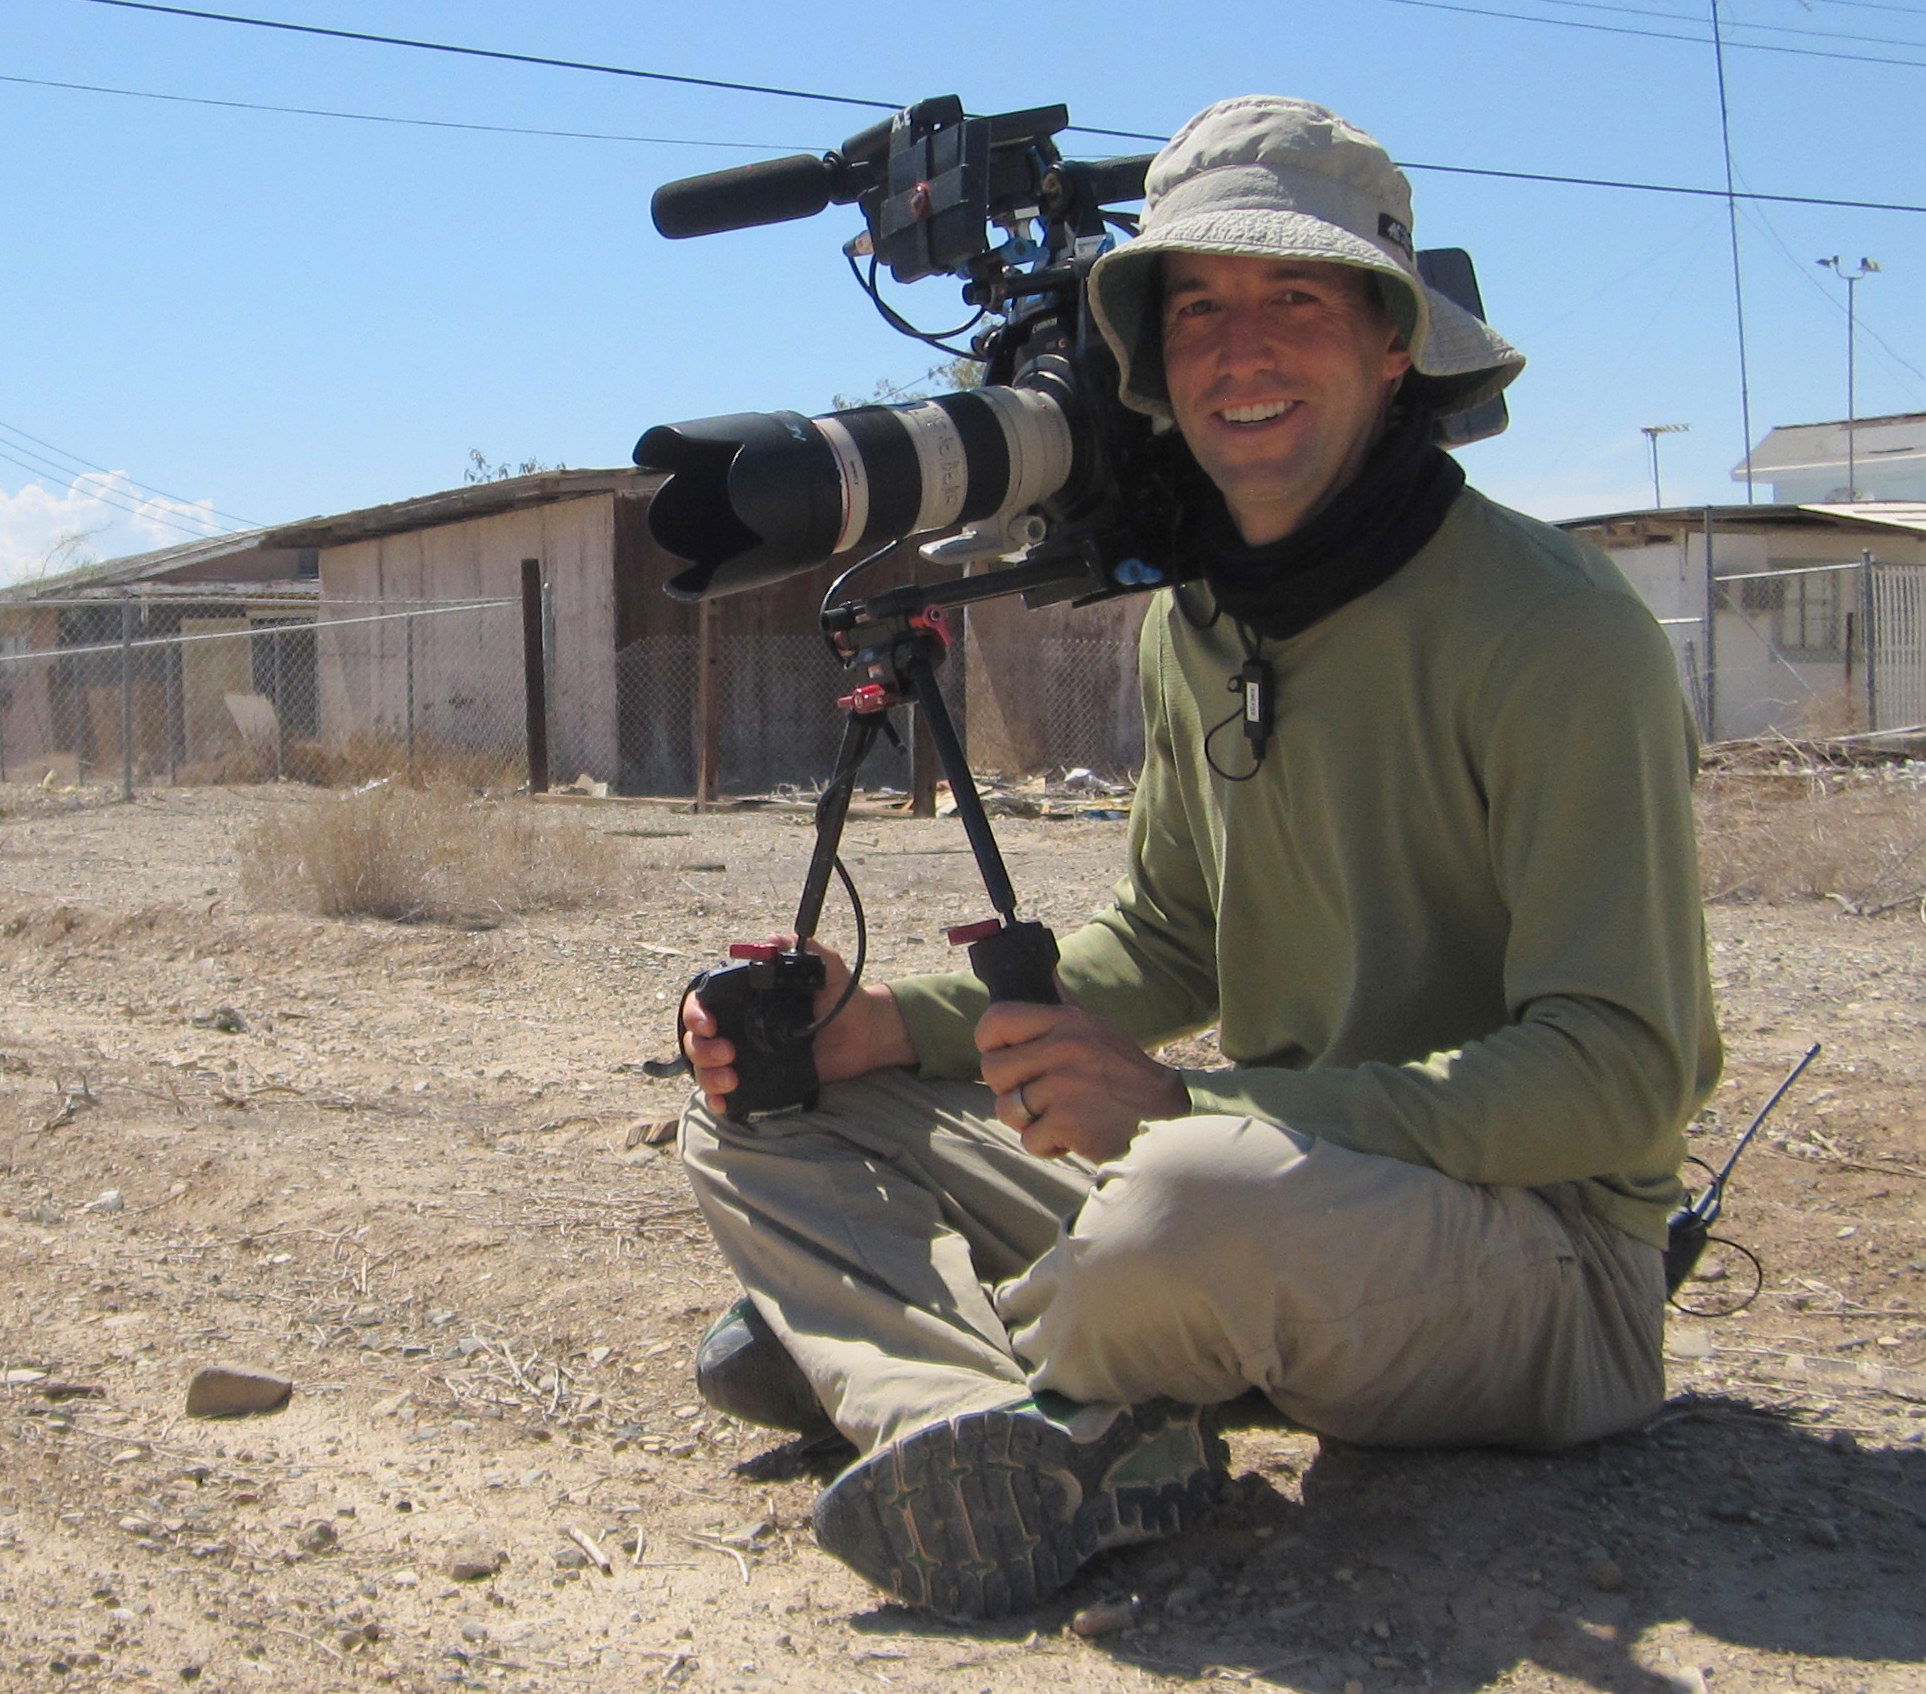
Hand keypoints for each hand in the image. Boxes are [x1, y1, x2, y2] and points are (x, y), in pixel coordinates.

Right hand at [680, 937, 914, 1114]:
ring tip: (732, 1078)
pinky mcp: (759, 1080)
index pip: (703, 1002)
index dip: (695, 1013)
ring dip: (707, 1075)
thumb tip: (772, 941)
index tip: (710, 1024)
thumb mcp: (826, 968)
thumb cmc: (841, 997)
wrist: (864, 1035)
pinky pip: (726, 1093)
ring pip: (705, 1068)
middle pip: (697, 1038)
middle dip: (702, 1048)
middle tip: (728, 1053)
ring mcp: (747, 1055)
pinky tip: (724, 1102)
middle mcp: (739, 1026)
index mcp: (745, 998)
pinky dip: (717, 1099)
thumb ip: (806, 950)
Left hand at [974, 999, 1189, 1162]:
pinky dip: (1047, 1145)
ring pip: (1006, 1108)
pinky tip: (1071, 1137)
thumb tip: (1044, 971)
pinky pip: (1029, 1139)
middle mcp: (1063, 1049)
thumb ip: (1065, 1007)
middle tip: (1035, 1095)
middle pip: (993, 1069)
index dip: (988, 1041)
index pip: (998, 1019)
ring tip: (1057, 1116)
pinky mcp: (1066, 1122)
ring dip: (1027, 1120)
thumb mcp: (1098, 1029)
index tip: (999, 1053)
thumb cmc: (1125, 1075)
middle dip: (1007, 1088)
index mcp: (1067, 1022)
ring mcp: (1063, 1086)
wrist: (1165, 1119)